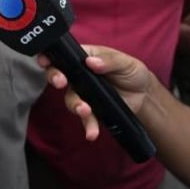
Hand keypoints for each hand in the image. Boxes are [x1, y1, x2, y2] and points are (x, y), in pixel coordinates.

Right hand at [38, 45, 152, 141]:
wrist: (144, 97)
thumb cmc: (133, 72)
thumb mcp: (125, 62)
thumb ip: (109, 60)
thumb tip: (91, 62)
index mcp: (85, 57)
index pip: (63, 55)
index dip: (50, 57)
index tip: (45, 61)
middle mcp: (80, 75)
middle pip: (59, 75)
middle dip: (55, 78)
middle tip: (61, 83)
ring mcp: (84, 93)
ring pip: (70, 99)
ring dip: (75, 106)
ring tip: (85, 111)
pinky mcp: (91, 110)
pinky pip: (85, 119)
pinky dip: (88, 126)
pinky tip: (92, 133)